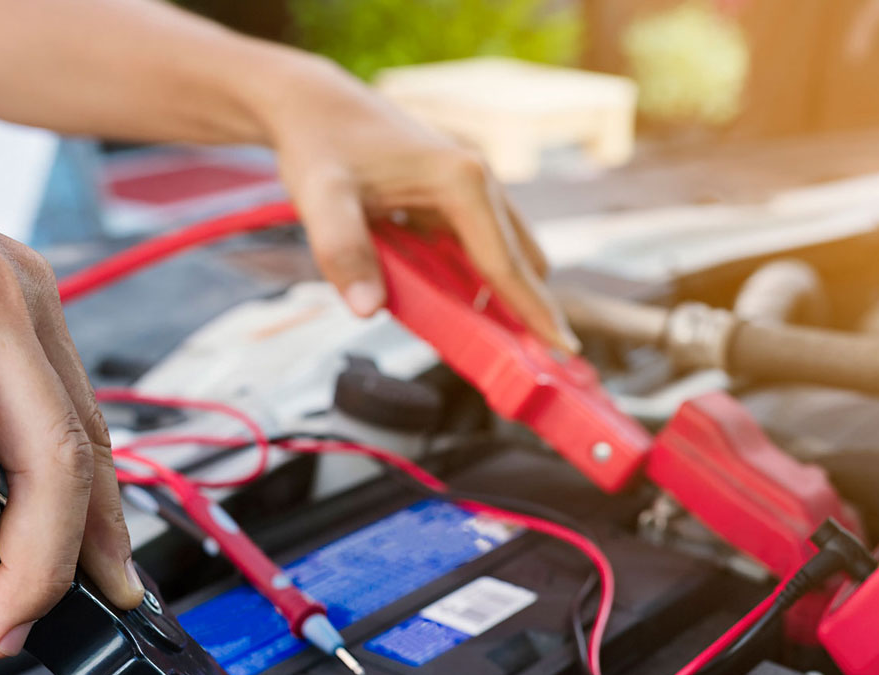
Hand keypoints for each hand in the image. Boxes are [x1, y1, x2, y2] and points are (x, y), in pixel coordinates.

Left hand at [248, 51, 579, 352]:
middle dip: (525, 311)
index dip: (535, 312)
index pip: (508, 264)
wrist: (314, 107)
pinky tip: (454, 304)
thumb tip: (367, 309)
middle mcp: (481, 180)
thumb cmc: (321, 147)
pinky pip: (483, 246)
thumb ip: (342, 251)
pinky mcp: (459, 194)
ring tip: (491, 343)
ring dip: (502, 296)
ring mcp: (474, 185)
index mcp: (463, 182)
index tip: (564, 350)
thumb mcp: (320, 198)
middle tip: (524, 363)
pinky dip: (479, 279)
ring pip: (508, 253)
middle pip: (523, 261)